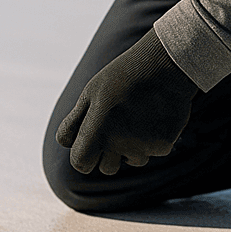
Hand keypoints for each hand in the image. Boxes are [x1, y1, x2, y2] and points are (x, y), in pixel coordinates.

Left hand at [56, 28, 198, 174]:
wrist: (165, 63)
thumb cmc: (122, 76)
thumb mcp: (91, 92)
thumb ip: (75, 121)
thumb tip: (66, 144)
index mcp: (98, 130)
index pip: (80, 163)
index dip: (82, 154)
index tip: (88, 142)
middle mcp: (120, 143)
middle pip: (106, 168)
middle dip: (106, 154)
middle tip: (114, 126)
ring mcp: (144, 146)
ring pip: (132, 160)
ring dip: (131, 146)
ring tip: (136, 115)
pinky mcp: (165, 145)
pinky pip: (152, 151)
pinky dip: (151, 138)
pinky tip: (153, 114)